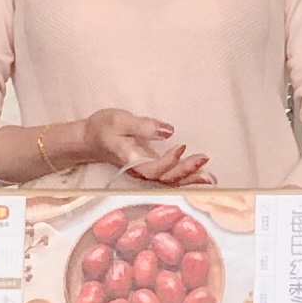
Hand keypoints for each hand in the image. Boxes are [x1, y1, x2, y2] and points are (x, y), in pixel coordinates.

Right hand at [79, 110, 211, 185]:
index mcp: (129, 160)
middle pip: (165, 178)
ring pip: (170, 182)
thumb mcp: (120, 120)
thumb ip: (143, 126)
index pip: (151, 168)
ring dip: (191, 179)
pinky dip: (188, 178)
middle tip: (204, 159)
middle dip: (186, 171)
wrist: (90, 140)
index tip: (181, 146)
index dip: (167, 161)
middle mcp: (139, 171)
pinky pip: (171, 178)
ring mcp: (146, 173)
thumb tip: (169, 131)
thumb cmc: (103, 128)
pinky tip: (203, 176)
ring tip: (211, 177)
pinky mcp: (151, 170)